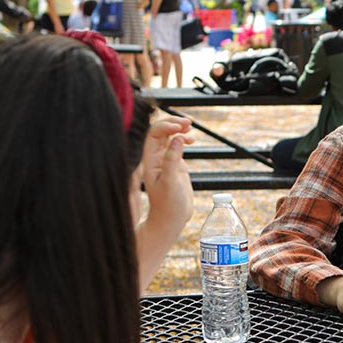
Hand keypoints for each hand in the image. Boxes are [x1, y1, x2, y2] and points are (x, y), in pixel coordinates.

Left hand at [140, 115, 196, 233]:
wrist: (171, 219)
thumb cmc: (167, 204)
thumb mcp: (170, 181)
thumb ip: (172, 159)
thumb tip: (177, 139)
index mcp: (150, 160)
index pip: (154, 135)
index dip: (166, 127)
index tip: (180, 128)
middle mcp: (156, 158)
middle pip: (160, 132)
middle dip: (173, 123)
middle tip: (188, 123)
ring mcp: (166, 160)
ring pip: (169, 137)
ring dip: (179, 128)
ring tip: (190, 127)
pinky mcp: (176, 165)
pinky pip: (177, 146)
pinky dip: (184, 139)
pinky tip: (192, 140)